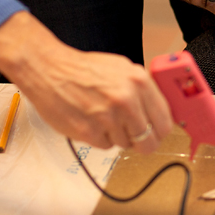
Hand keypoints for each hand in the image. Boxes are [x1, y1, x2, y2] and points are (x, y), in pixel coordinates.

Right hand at [0, 12, 173, 153]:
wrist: (49, 70)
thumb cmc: (83, 69)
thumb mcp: (122, 69)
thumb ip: (142, 90)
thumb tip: (159, 113)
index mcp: (139, 82)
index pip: (165, 122)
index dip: (159, 131)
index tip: (155, 133)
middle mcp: (127, 100)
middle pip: (148, 141)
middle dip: (142, 142)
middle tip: (133, 136)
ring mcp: (108, 118)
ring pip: (125, 144)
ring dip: (116, 135)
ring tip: (102, 116)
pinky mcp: (89, 132)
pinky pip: (105, 146)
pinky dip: (99, 137)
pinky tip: (90, 119)